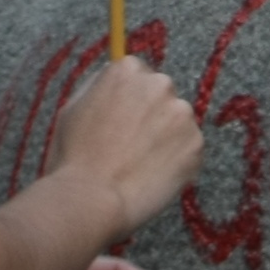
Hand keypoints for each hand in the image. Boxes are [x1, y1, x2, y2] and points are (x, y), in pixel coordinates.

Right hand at [41, 57, 202, 233]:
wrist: (90, 199)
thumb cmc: (74, 158)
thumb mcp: (74, 108)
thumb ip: (101, 88)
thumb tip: (117, 78)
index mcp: (127, 69)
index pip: (138, 76)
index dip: (128, 104)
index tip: (119, 125)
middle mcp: (159, 83)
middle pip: (160, 96)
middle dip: (150, 118)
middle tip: (128, 149)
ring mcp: (181, 113)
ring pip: (176, 125)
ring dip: (164, 140)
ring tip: (137, 167)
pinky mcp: (195, 144)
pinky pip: (188, 152)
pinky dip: (175, 165)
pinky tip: (151, 179)